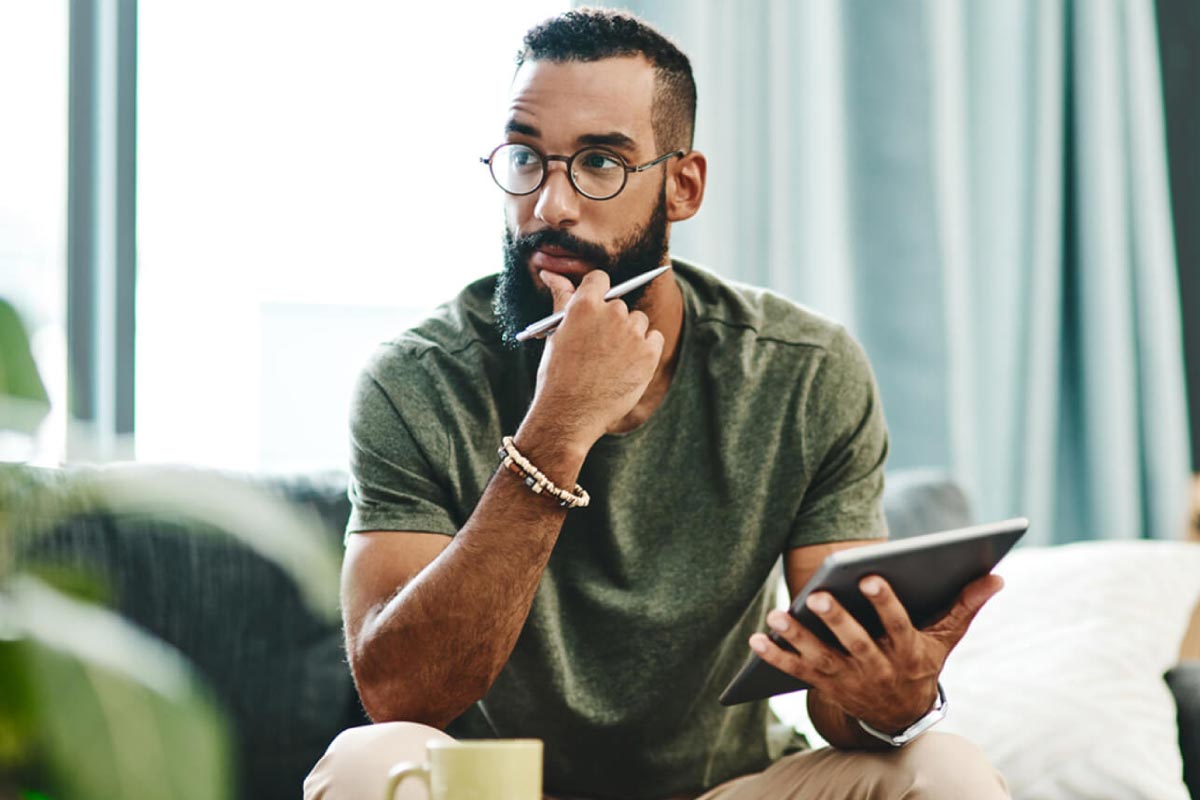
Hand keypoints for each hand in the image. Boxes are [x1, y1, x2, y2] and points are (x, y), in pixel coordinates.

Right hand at [527, 270, 663, 449]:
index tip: (595, 310)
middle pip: (619, 305)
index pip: (600, 279)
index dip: (598, 294)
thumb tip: (550, 272)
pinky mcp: (649, 352)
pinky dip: (645, 350)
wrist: (569, 414)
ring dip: (629, 336)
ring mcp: (632, 333)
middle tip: (598, 349)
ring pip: (638, 322)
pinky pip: (655, 338)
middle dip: (611, 322)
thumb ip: (561, 298)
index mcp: (584, 305)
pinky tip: (627, 367)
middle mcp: (611, 313)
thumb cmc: (557, 374)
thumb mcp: (556, 333)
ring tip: (611, 361)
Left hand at [750, 573, 1003, 732]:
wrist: (900, 716)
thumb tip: (996, 575)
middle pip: (855, 644)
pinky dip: (775, 657)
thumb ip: (965, 605)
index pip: (897, 626)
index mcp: (907, 652)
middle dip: (837, 621)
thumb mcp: (945, 639)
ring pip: (820, 659)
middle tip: (818, 595)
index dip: (885, 603)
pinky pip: (796, 672)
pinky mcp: (824, 685)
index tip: (870, 576)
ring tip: (778, 615)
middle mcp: (877, 668)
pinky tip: (757, 638)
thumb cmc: (921, 662)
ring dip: (798, 638)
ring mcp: (848, 679)